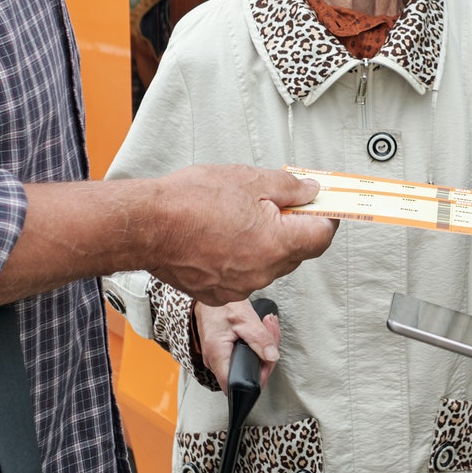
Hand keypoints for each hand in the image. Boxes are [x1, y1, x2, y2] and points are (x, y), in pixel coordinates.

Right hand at [146, 165, 333, 304]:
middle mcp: (263, 272)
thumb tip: (310, 192)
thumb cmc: (189, 202)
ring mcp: (240, 286)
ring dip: (266, 243)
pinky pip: (244, 275)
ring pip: (270, 264)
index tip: (322, 205)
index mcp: (276, 243)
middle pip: (297, 251)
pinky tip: (222, 236)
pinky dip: (241, 258)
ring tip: (240, 217)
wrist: (146, 226)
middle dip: (293, 227)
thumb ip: (288, 188)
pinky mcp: (219, 293)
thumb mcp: (249, 180)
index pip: (322, 236)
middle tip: (276, 203)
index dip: (325, 216)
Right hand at [194, 299, 281, 391]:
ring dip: (262, 346)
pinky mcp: (222, 351)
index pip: (237, 384)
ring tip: (267, 326)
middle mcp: (214, 360)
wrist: (208, 291)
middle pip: (246, 372)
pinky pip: (241, 354)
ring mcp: (217, 357)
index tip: (268, 362)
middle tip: (271, 334)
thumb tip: (272, 356)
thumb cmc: (220, 304)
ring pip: (246, 362)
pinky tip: (259, 330)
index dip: (256, 378)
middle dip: (265, 355)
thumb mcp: (245, 318)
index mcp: (218, 355)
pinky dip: (254, 343)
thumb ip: (260, 339)